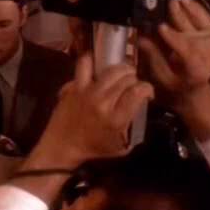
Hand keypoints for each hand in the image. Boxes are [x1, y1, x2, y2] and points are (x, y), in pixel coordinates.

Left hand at [33, 54, 154, 167]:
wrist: (62, 147)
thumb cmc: (93, 148)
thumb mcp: (122, 145)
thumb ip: (134, 125)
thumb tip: (142, 106)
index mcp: (116, 118)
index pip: (138, 91)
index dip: (147, 88)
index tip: (146, 93)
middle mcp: (103, 102)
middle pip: (127, 79)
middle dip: (135, 80)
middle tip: (132, 85)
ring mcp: (87, 93)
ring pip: (111, 70)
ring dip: (121, 69)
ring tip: (122, 74)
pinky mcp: (73, 87)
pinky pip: (84, 66)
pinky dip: (92, 60)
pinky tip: (98, 65)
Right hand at [137, 0, 209, 110]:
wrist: (196, 91)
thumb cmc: (175, 87)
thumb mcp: (162, 78)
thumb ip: (153, 58)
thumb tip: (141, 39)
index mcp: (195, 70)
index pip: (187, 50)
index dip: (174, 38)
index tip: (161, 27)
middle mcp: (208, 55)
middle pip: (194, 34)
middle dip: (181, 18)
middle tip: (170, 4)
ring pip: (202, 24)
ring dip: (191, 9)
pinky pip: (207, 21)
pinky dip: (198, 9)